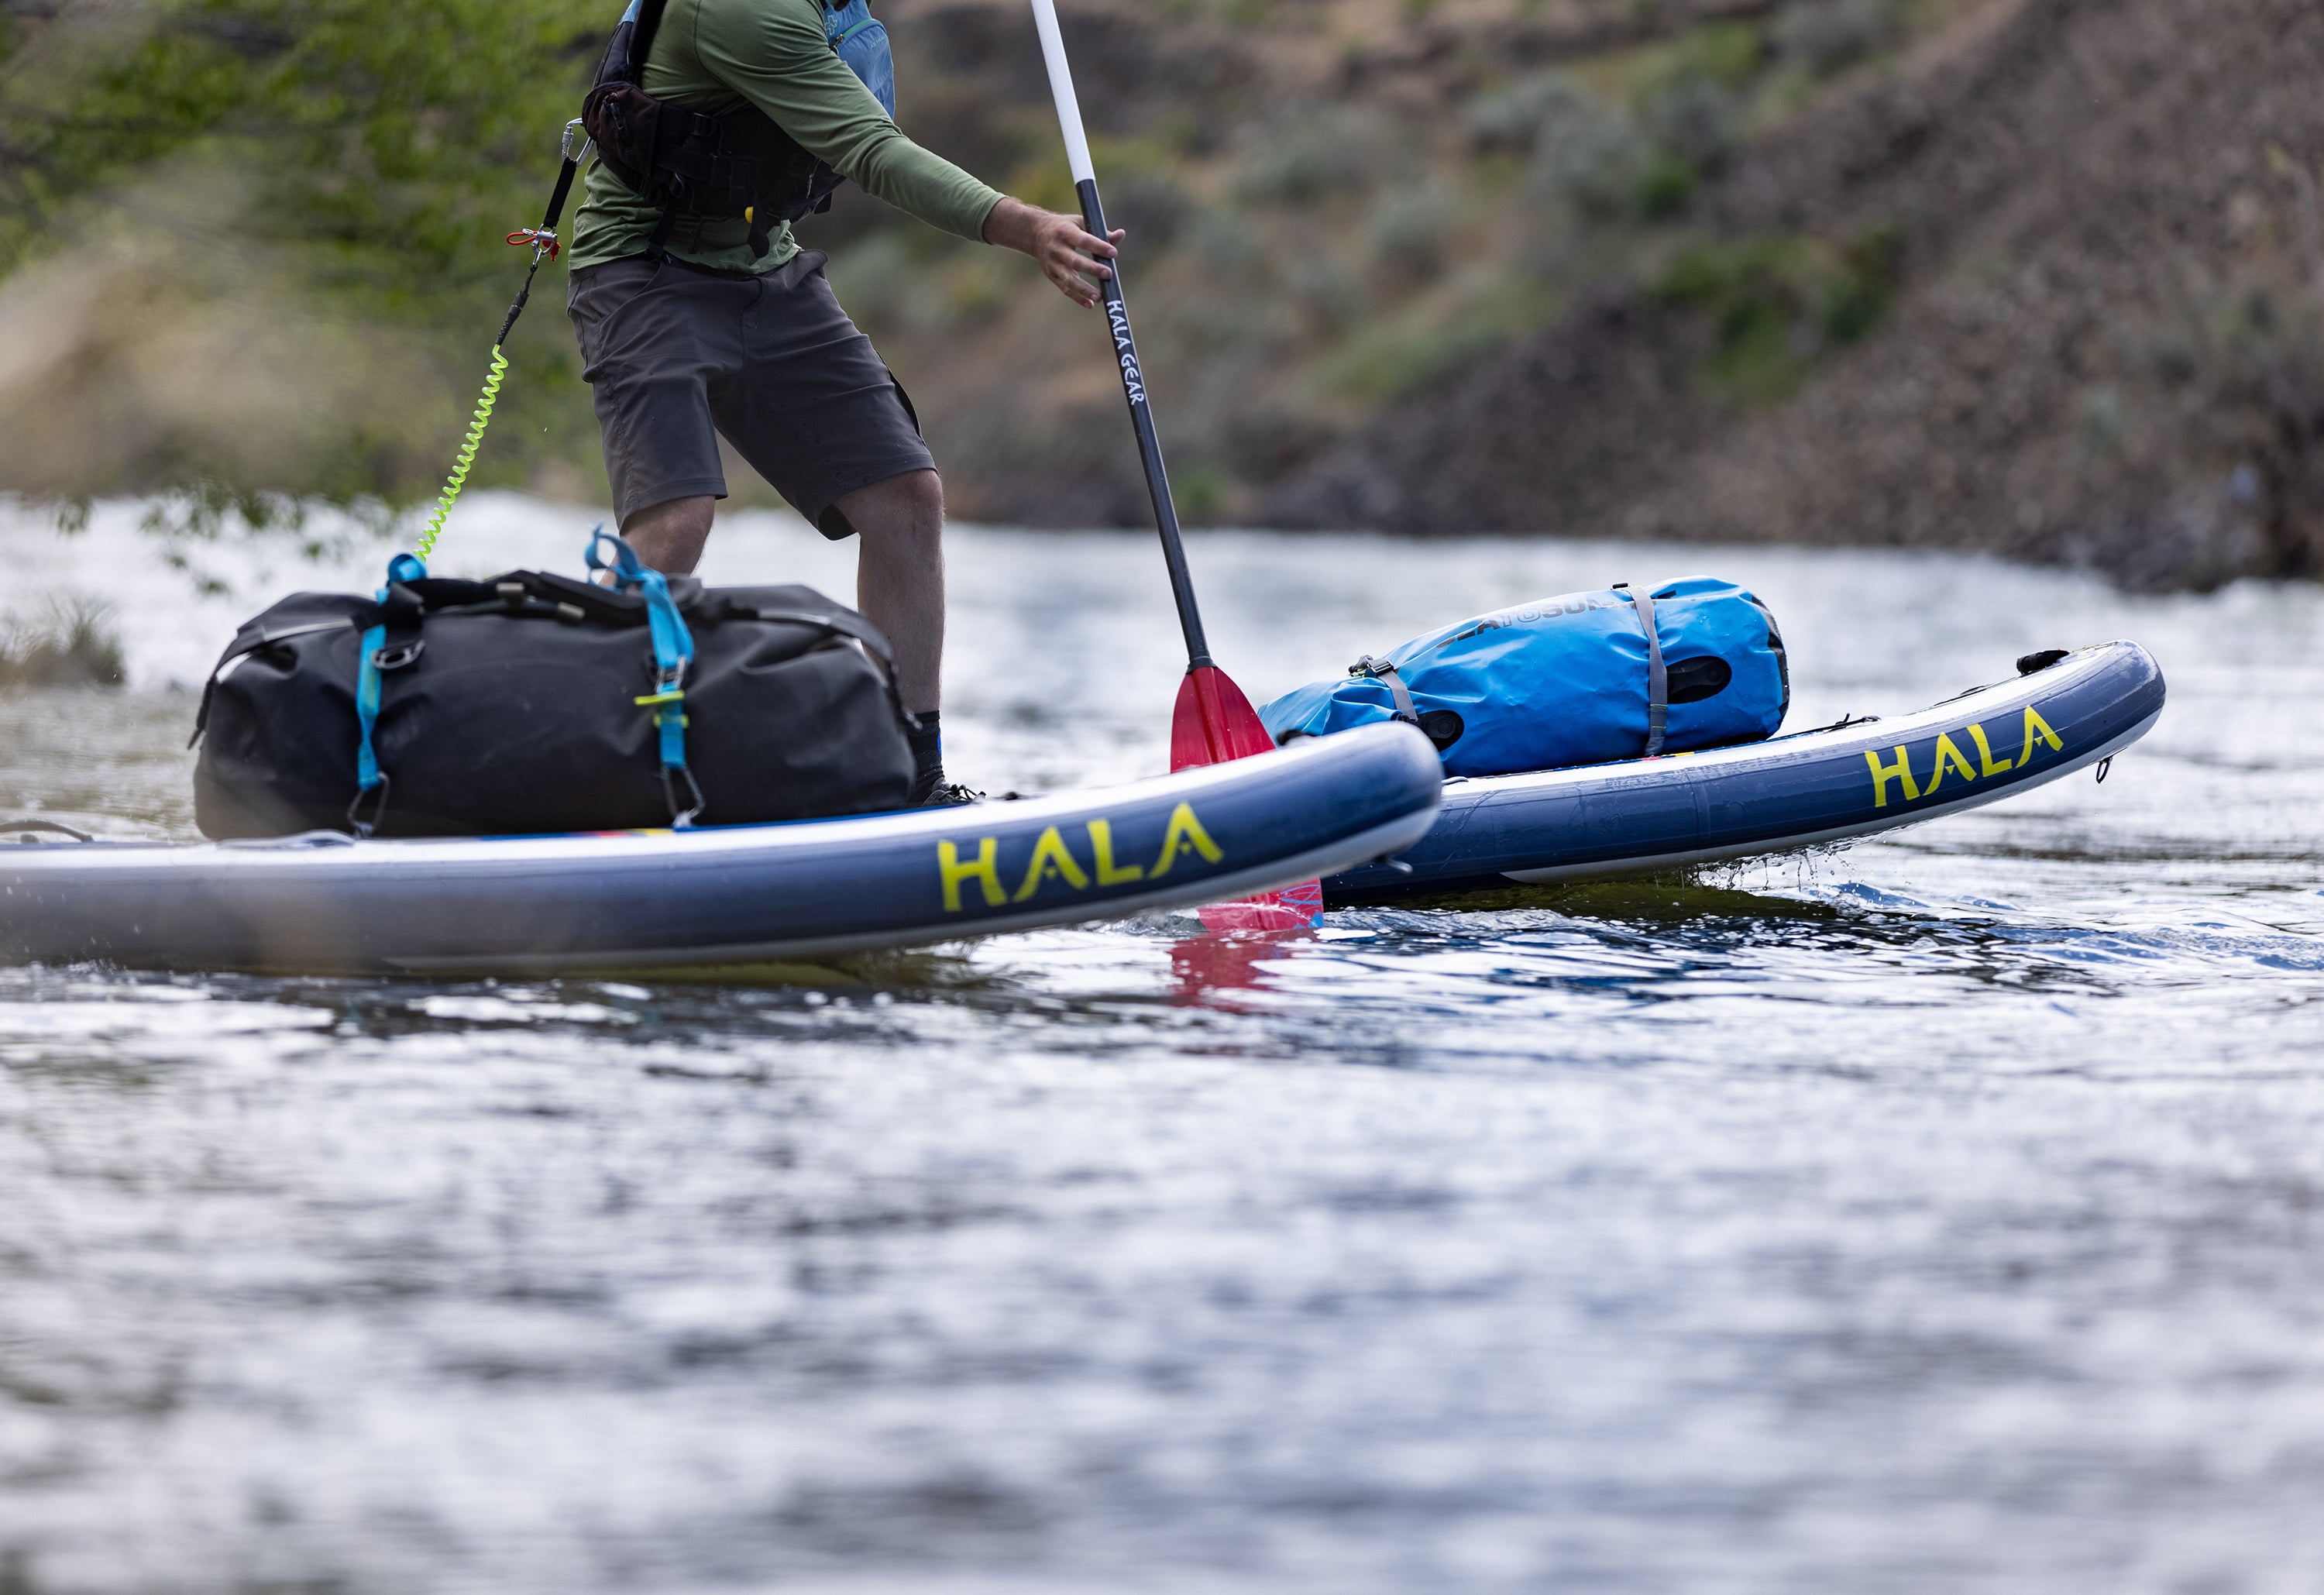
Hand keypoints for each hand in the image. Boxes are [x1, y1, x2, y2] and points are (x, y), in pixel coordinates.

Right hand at [983, 196, 1123, 308]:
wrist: (1035, 233)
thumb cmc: (1065, 227)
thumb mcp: (1080, 222)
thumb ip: (1100, 231)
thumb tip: (1120, 235)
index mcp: (1064, 231)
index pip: (1083, 240)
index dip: (1098, 246)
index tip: (1113, 253)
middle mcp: (1056, 248)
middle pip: (1074, 261)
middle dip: (1092, 269)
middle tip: (1109, 274)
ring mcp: (1052, 264)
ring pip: (1068, 279)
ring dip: (1084, 289)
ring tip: (1100, 297)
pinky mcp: (1051, 275)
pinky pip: (1065, 289)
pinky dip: (1077, 298)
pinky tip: (1090, 304)